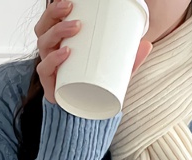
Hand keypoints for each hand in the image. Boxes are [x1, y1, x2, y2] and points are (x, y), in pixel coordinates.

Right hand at [34, 0, 152, 104]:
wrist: (87, 117)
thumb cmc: (96, 89)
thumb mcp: (114, 71)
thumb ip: (129, 59)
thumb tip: (147, 44)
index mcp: (61, 43)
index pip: (52, 20)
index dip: (55, 7)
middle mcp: (51, 53)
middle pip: (44, 27)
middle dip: (55, 13)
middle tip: (71, 7)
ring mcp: (49, 69)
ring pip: (43, 43)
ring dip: (57, 31)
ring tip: (76, 28)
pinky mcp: (50, 86)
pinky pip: (45, 70)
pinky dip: (53, 60)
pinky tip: (66, 53)